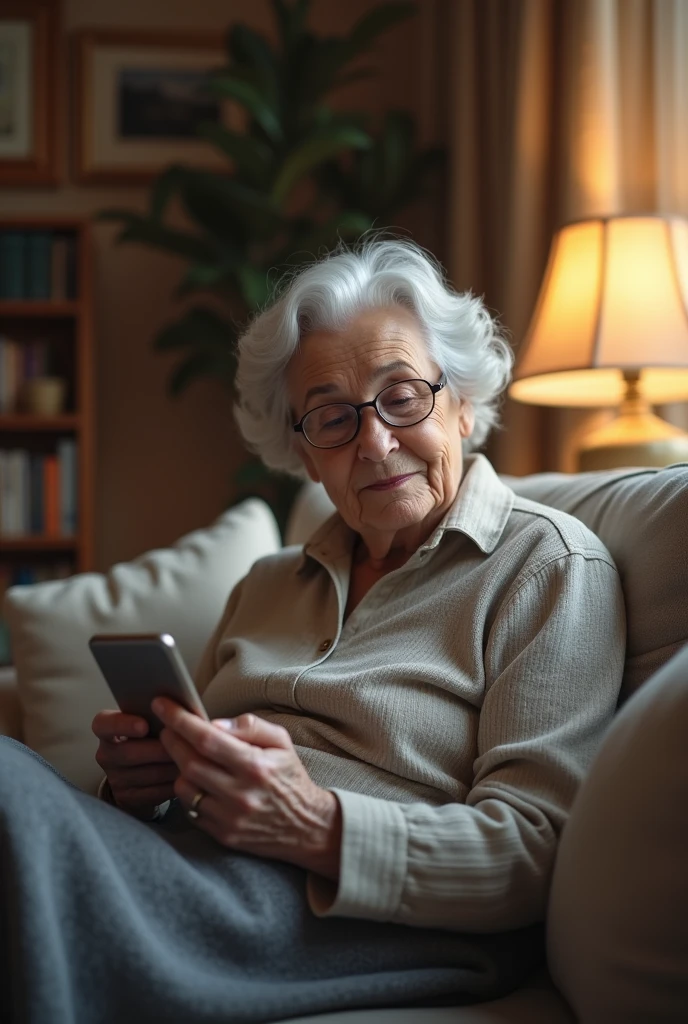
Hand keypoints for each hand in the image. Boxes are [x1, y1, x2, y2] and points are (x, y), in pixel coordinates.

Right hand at [92, 709, 179, 819]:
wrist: (141, 773)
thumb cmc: (150, 737)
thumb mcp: (148, 721)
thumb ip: (159, 712)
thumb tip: (185, 702)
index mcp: (107, 729)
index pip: (104, 724)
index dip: (122, 724)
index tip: (144, 725)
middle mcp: (106, 754)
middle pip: (129, 753)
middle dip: (160, 749)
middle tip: (184, 744)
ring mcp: (115, 779)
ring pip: (147, 774)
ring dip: (172, 767)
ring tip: (192, 759)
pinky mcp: (128, 798)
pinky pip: (155, 792)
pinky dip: (174, 784)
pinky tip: (187, 777)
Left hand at [152, 698, 341, 878]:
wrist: (306, 826)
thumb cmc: (290, 777)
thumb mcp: (281, 741)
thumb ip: (249, 726)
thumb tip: (215, 723)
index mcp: (255, 766)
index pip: (207, 739)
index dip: (180, 720)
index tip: (162, 705)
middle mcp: (240, 794)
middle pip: (189, 762)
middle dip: (172, 739)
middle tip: (167, 727)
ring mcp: (229, 818)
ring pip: (185, 787)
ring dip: (178, 767)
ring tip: (185, 754)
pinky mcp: (223, 835)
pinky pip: (191, 808)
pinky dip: (189, 790)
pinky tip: (196, 779)